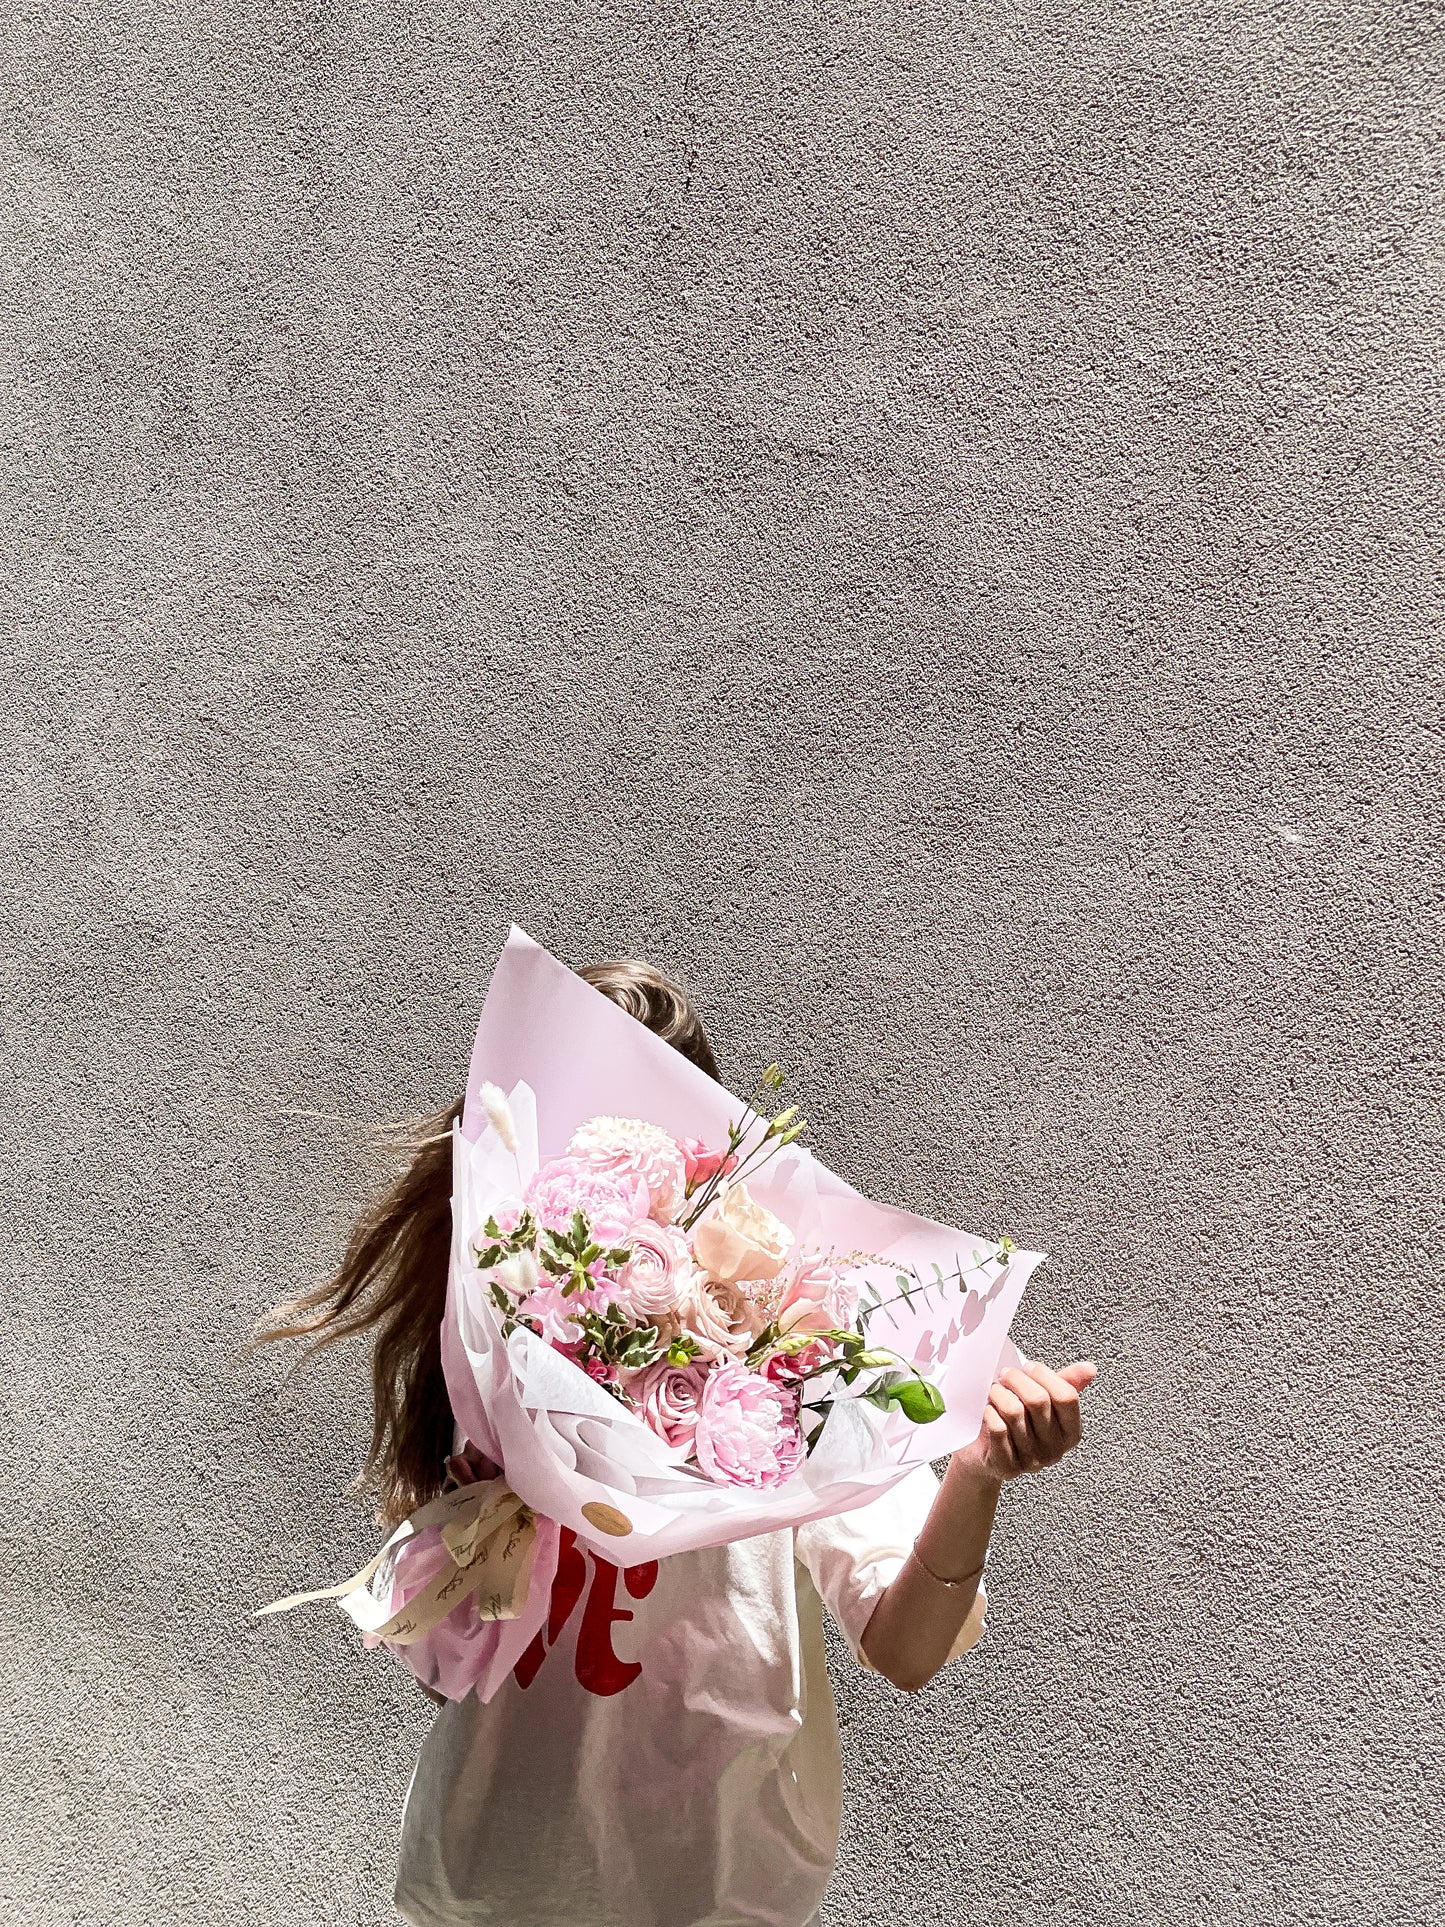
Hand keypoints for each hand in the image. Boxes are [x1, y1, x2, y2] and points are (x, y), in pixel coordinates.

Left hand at [954, 1358, 1097, 1485]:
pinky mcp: (1007, 1466)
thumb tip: (1090, 1368)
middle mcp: (1055, 1449)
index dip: (1044, 1375)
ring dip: (999, 1394)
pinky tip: (988, 1410)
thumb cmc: (1019, 1423)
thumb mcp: (1045, 1402)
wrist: (987, 1456)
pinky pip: (998, 1429)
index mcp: (1071, 1432)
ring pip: (1014, 1412)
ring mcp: (1031, 1460)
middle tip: (1005, 1374)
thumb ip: (1066, 1384)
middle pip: (1038, 1400)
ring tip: (994, 1390)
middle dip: (1016, 1379)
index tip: (1028, 1367)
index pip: (1067, 1396)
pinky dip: (989, 1413)